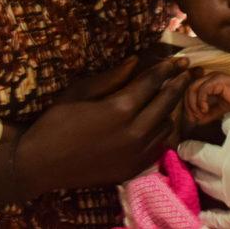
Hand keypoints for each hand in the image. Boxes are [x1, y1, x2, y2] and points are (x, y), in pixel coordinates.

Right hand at [15, 57, 193, 197]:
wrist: (40, 165)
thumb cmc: (56, 122)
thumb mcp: (81, 91)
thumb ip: (112, 77)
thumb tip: (136, 60)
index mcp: (120, 108)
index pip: (152, 83)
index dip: (167, 68)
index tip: (180, 58)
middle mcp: (134, 132)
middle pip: (166, 102)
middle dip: (179, 83)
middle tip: (189, 70)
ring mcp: (135, 153)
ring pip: (167, 125)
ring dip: (171, 108)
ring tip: (173, 94)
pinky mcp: (133, 169)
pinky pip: (159, 146)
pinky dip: (163, 131)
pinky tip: (161, 121)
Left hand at [178, 113, 229, 228]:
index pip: (227, 123)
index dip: (227, 121)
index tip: (225, 122)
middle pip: (202, 152)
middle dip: (191, 149)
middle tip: (183, 148)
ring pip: (206, 182)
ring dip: (198, 176)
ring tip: (192, 173)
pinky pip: (220, 219)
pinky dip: (210, 217)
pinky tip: (202, 215)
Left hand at [185, 73, 229, 124]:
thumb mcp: (219, 109)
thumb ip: (208, 114)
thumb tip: (197, 122)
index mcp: (208, 82)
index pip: (191, 91)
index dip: (188, 105)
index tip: (192, 118)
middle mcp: (209, 77)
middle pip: (189, 89)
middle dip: (188, 105)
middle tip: (193, 118)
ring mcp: (213, 77)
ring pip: (193, 88)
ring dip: (193, 104)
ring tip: (199, 114)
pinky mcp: (218, 79)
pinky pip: (203, 89)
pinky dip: (201, 101)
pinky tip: (205, 110)